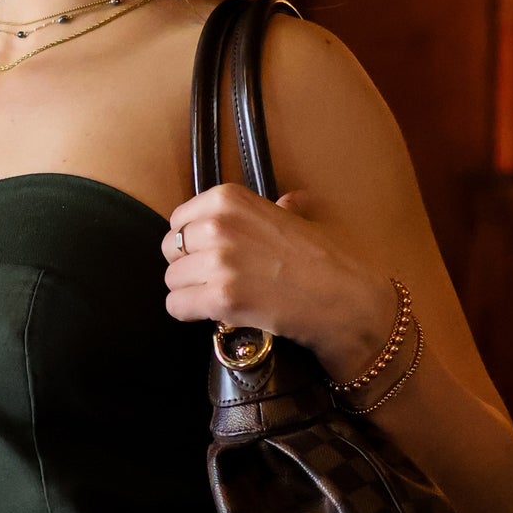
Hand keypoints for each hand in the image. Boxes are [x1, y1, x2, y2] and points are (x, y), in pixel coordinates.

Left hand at [161, 182, 396, 381]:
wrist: (342, 297)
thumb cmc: (322, 258)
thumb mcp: (297, 218)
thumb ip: (280, 207)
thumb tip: (289, 200)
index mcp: (228, 199)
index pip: (179, 220)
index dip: (192, 242)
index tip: (211, 255)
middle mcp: (218, 224)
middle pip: (170, 250)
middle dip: (188, 267)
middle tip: (215, 280)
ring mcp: (218, 262)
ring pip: (171, 281)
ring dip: (190, 293)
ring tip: (219, 297)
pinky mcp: (220, 298)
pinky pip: (176, 306)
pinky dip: (189, 314)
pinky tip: (213, 314)